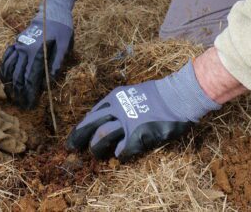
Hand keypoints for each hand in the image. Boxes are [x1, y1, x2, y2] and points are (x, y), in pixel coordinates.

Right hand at [0, 0, 76, 108]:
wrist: (52, 10)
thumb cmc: (61, 28)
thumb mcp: (65, 44)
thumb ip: (57, 62)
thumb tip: (49, 81)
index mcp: (37, 52)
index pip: (30, 78)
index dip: (29, 93)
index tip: (30, 105)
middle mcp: (24, 50)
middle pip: (18, 77)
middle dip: (19, 93)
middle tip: (22, 105)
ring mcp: (18, 45)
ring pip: (10, 68)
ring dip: (10, 83)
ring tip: (13, 96)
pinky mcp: (17, 42)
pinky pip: (7, 57)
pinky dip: (4, 69)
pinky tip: (4, 78)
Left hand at [66, 62, 220, 161]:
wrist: (177, 97)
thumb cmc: (158, 96)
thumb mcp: (132, 94)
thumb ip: (119, 106)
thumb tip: (108, 119)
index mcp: (114, 98)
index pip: (92, 114)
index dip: (82, 126)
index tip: (76, 135)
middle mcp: (116, 109)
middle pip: (91, 125)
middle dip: (79, 137)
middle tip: (72, 147)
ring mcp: (126, 122)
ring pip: (102, 138)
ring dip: (97, 148)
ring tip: (97, 155)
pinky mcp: (138, 135)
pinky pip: (123, 150)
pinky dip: (120, 154)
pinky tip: (120, 156)